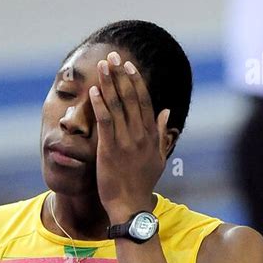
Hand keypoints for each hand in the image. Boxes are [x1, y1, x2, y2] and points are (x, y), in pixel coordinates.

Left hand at [89, 51, 170, 220]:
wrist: (130, 207)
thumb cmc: (142, 184)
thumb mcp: (158, 158)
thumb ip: (162, 133)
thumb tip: (168, 112)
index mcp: (151, 136)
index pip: (144, 101)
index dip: (136, 81)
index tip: (129, 66)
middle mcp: (140, 135)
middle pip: (130, 98)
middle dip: (121, 75)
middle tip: (113, 56)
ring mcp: (125, 142)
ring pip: (117, 106)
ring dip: (109, 83)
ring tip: (102, 66)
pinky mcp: (110, 150)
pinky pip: (105, 122)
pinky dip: (100, 104)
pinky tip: (95, 90)